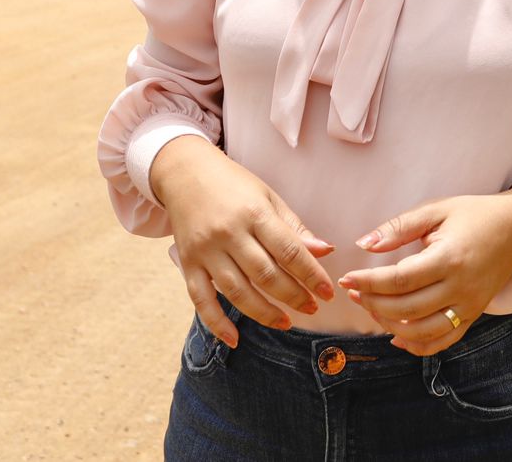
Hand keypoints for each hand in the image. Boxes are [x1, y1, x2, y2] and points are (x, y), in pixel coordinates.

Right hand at [150, 134, 337, 347]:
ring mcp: (205, 250)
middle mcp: (228, 233)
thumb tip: (325, 252)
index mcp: (254, 213)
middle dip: (293, 296)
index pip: (289, 251)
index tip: (328, 292)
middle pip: (266, 275)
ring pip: (237, 292)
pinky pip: (201, 300)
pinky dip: (217, 323)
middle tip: (312, 307)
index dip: (311, 274)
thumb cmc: (233, 184)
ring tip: (286, 323)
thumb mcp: (268, 197)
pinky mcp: (187, 263)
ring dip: (264, 313)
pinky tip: (235, 338)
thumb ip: (294, 227)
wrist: (184, 172)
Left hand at [337, 189, 511, 355]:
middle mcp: (460, 288)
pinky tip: (397, 337)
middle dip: (373, 304)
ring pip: (422, 332)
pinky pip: (444, 341)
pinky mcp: (474, 315)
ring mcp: (469, 306)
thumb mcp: (437, 210)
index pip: (399, 280)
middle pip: (406, 309)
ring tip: (372, 309)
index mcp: (448, 258)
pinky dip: (418, 346)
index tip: (347, 280)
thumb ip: (399, 227)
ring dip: (390, 326)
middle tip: (354, 293)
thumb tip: (364, 244)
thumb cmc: (476, 214)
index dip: (368, 283)